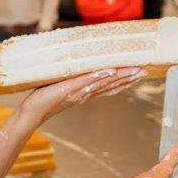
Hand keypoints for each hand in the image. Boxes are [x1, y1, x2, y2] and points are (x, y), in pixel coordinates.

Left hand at [19, 67, 146, 125]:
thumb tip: (80, 65)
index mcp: (86, 92)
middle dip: (129, 78)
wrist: (31, 112)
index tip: (140, 71)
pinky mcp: (67, 89)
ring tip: (135, 70)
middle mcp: (85, 93)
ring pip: (103, 83)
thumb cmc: (44, 99)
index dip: (125, 79)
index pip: (109, 85)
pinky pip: (85, 82)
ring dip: (120, 77)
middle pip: (112, 84)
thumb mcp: (62, 86)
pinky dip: (98, 77)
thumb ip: (73, 79)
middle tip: (145, 70)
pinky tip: (109, 71)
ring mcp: (78, 91)